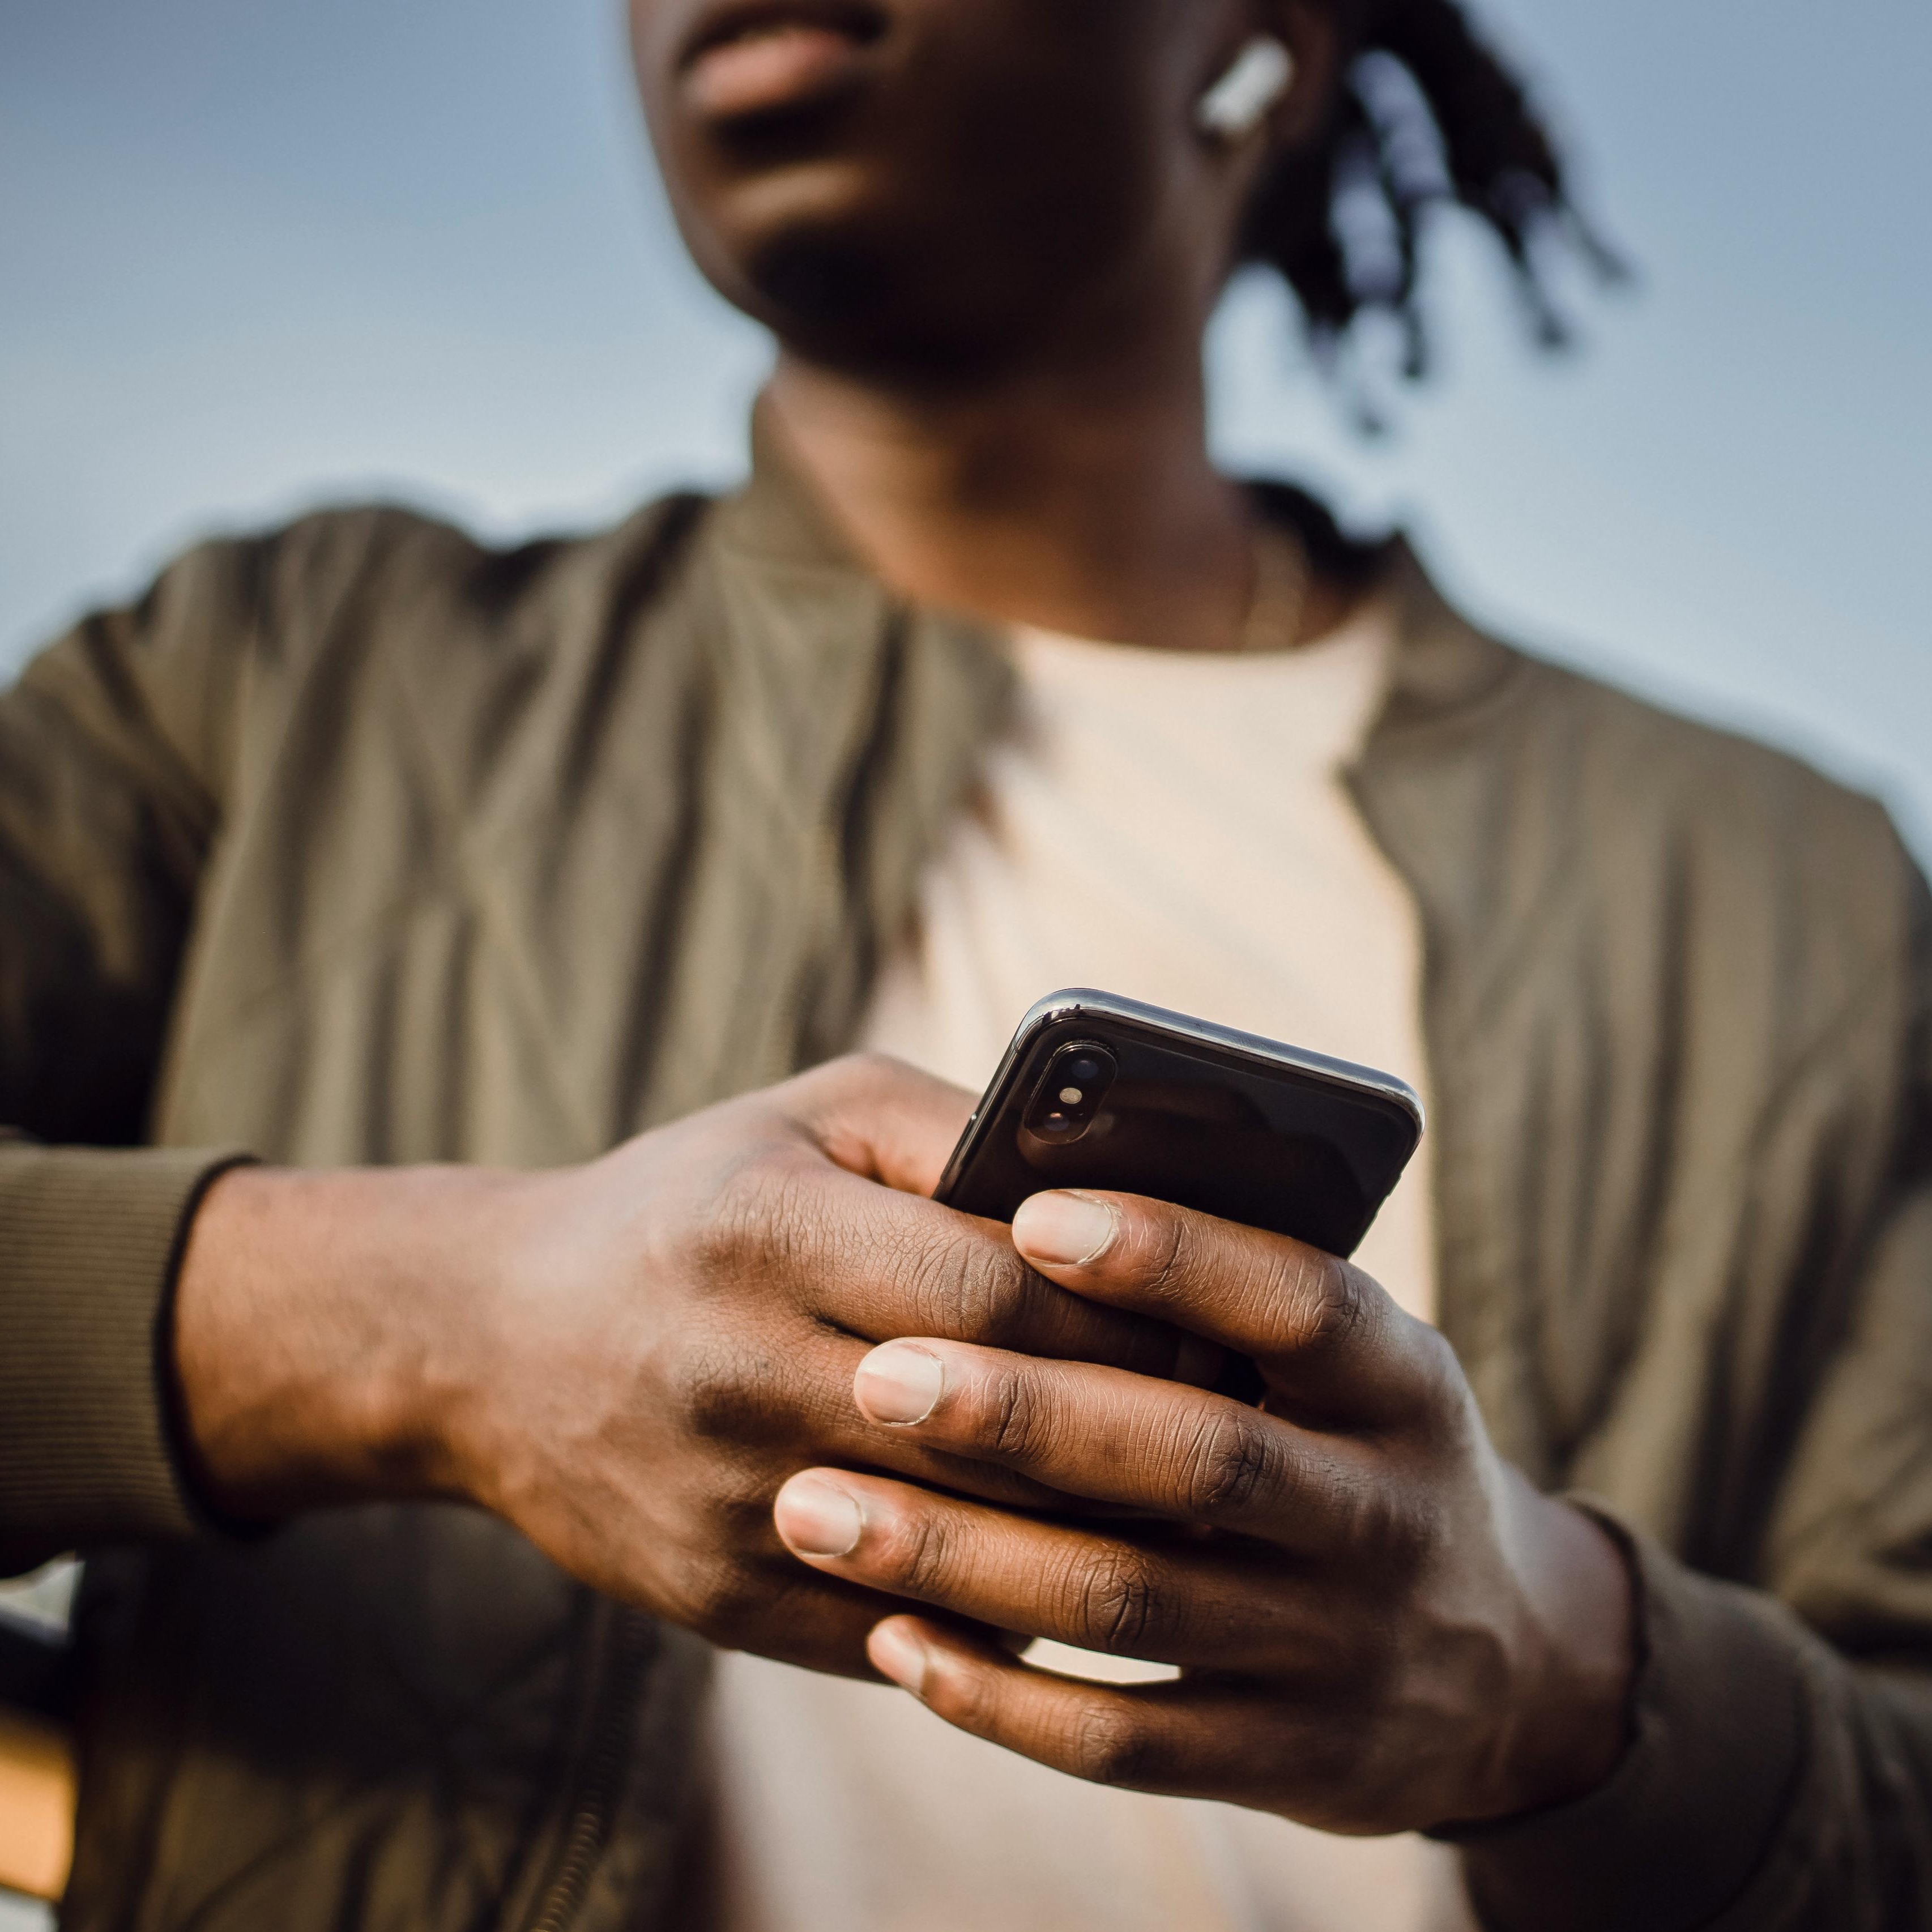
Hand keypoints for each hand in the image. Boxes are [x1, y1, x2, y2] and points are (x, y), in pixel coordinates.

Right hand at [172, 1058, 1211, 1675]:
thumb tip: (1118, 1188)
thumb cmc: (692, 1201)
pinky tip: (1085, 1576)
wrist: (494, 1341)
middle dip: (1136, 1432)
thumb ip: (960, 1131)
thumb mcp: (811, 1111)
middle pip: (993, 1430)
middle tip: (1243, 1425)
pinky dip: (1009, 1612)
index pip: (996, 1295)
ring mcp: (726, 1504)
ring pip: (963, 1548)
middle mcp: (737, 1371)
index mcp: (765, 1229)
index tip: (1223, 1325)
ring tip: (1195, 1507)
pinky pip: (907, 1631)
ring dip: (1096, 1536)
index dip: (1126, 1318)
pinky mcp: (720, 1604)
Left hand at [770, 1187, 1636, 1830]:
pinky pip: (1121, 1740)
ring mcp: (1337, 1647)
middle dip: (1027, 1415)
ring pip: (1131, 1597)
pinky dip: (998, 1694)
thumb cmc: (1357, 1452)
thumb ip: (1236, 1293)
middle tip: (878, 1375)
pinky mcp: (1282, 1757)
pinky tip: (892, 1638)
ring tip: (818, 1507)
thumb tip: (1036, 1206)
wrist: (1500, 1667)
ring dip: (964, 1555)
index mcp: (1401, 1379)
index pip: (1296, 1298)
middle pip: (1197, 1455)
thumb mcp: (1355, 1363)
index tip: (1031, 1213)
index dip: (1172, 1254)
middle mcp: (1385, 1512)